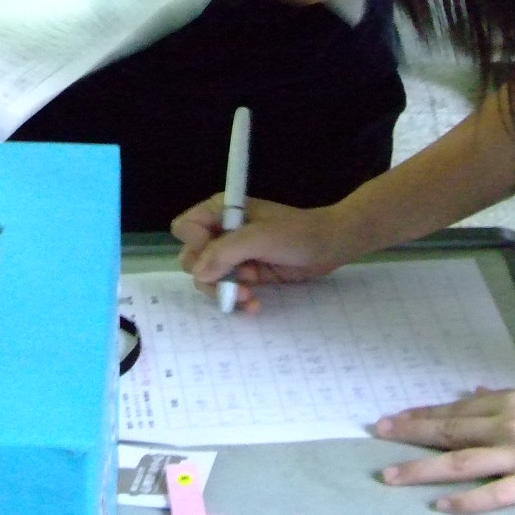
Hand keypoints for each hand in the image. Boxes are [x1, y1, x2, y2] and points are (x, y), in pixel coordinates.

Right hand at [172, 195, 355, 307]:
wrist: (329, 246)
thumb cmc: (297, 233)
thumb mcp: (261, 237)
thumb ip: (226, 252)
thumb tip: (198, 274)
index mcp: (220, 211)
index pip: (185, 228)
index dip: (196, 245)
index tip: (220, 255)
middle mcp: (221, 232)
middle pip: (191, 258)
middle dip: (211, 276)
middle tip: (238, 280)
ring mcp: (233, 254)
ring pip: (208, 279)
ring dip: (226, 291)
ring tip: (250, 295)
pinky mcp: (245, 274)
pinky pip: (227, 290)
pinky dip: (237, 299)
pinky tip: (254, 303)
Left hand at [372, 386, 514, 512]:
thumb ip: (506, 398)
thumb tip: (471, 395)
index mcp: (514, 401)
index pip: (456, 410)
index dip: (422, 415)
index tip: (394, 419)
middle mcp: (510, 424)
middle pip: (449, 430)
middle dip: (409, 434)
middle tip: (377, 437)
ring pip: (459, 462)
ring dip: (421, 468)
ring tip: (390, 476)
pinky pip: (492, 494)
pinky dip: (464, 500)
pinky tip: (440, 505)